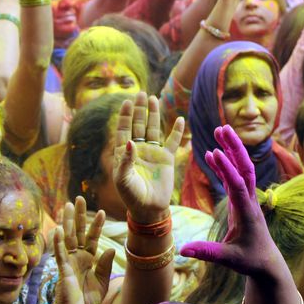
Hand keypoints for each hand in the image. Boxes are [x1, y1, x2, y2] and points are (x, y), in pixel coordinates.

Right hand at [50, 197, 114, 303]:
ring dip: (67, 221)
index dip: (96, 225)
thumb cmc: (86, 300)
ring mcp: (68, 261)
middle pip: (78, 232)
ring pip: (68, 237)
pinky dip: (58, 241)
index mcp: (88, 258)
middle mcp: (77, 256)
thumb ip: (105, 266)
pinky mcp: (62, 269)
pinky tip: (57, 229)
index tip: (102, 211)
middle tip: (79, 198)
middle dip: (79, 215)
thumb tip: (111, 248)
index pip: (92, 238)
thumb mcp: (102, 282)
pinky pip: (59, 253)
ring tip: (68, 205)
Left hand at [113, 92, 184, 222]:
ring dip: (154, 114)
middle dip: (139, 109)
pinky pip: (172, 141)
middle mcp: (138, 149)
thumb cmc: (131, 196)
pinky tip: (180, 119)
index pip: (124, 129)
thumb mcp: (123, 180)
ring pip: (153, 128)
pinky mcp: (166, 158)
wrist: (149, 208)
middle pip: (138, 124)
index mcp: (124, 152)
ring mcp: (153, 152)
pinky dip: (177, 131)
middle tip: (141, 94)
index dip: (124, 115)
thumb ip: (125, 161)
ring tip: (153, 98)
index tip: (126, 102)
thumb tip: (130, 142)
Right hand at [180, 125, 282, 279]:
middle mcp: (249, 200)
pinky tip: (211, 154)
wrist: (266, 263)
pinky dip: (224, 164)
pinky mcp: (242, 200)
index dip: (227, 169)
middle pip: (245, 168)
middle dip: (235, 147)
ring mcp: (246, 198)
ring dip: (232, 149)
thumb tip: (182, 250)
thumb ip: (206, 253)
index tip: (214, 152)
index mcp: (247, 212)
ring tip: (219, 129)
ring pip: (241, 168)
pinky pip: (233, 177)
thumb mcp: (228, 260)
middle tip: (222, 127)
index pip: (237, 186)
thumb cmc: (250, 261)